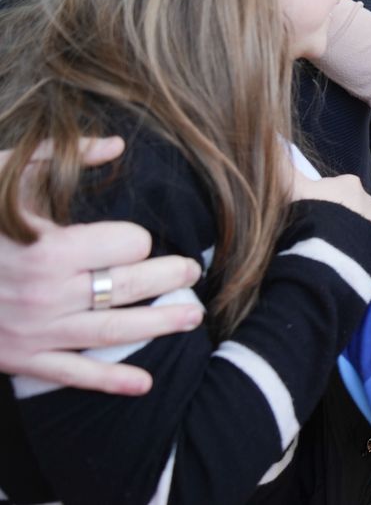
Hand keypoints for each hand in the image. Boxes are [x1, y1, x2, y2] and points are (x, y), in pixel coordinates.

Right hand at [0, 137, 203, 394]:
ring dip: (159, 325)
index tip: (136, 238)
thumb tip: (117, 144)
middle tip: (193, 272)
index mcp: (47, 249)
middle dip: (168, 278)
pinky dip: (110, 382)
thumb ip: (59, 157)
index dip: (136, 239)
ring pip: (113, 331)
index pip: (125, 245)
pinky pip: (72, 374)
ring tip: (192, 316)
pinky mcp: (20, 357)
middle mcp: (47, 294)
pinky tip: (143, 384)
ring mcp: (34, 330)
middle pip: (129, 286)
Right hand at [291, 172, 370, 245]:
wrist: (332, 249)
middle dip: (339, 216)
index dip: (322, 201)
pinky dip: (367, 244)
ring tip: (336, 245)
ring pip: (365, 222)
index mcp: (349, 183)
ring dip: (353, 230)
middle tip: (322, 231)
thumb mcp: (292, 189)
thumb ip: (283, 169)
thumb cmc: (310, 214)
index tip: (312, 213)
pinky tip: (354, 253)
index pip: (336, 189)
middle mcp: (368, 198)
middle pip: (350, 205)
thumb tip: (275, 143)